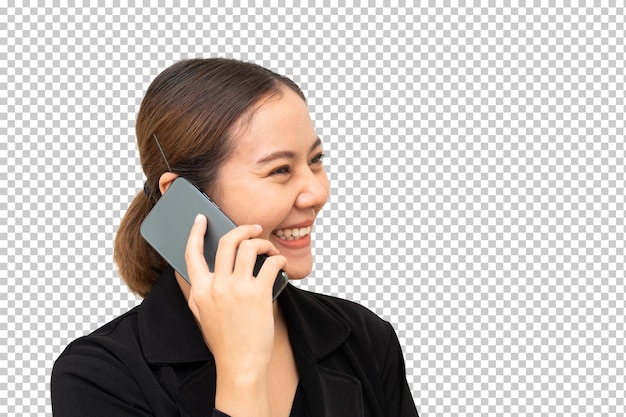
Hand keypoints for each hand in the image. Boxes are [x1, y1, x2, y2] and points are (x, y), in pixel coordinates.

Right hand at [184, 214, 286, 414]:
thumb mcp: (203, 315)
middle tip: (254, 228)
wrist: (240, 365)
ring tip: (269, 249)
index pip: (192, 253)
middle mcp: (215, 286)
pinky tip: (280, 264)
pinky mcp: (258, 294)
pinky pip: (270, 264)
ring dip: (263, 243)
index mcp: (199, 290)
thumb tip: (204, 270)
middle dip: (243, 229)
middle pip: (228, 242)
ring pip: (249, 247)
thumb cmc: (225, 341)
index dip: (196, 232)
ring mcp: (236, 289)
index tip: (201, 219)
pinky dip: (278, 260)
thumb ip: (201, 291)